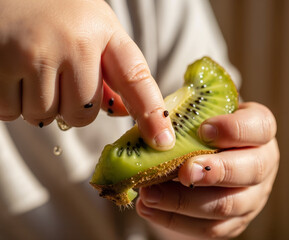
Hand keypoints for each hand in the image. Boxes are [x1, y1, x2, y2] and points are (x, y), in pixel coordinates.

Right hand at [0, 0, 174, 149]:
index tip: (163, 142)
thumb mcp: (91, 32)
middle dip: (72, 108)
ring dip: (40, 104)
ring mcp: (34, 54)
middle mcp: (73, 42)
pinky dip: (12, 102)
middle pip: (83, 115)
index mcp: (103, 32)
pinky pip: (12, 113)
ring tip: (32, 69)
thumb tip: (123, 112)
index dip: (152, 115)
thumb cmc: (55, 15)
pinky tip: (11, 72)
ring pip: (46, 117)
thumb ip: (109, 72)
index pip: (136, 80)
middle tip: (59, 77)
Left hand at [136, 102, 278, 238]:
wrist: (208, 151)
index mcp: (259, 130)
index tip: (203, 130)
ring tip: (149, 194)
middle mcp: (263, 164)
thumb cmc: (202, 126)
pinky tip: (147, 208)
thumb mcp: (201, 111)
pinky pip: (208, 228)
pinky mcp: (234, 220)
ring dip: (184, 201)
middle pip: (251, 171)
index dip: (233, 130)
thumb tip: (156, 124)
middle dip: (214, 172)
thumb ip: (189, 112)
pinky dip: (174, 220)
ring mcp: (251, 196)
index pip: (259, 127)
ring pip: (226, 206)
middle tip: (183, 171)